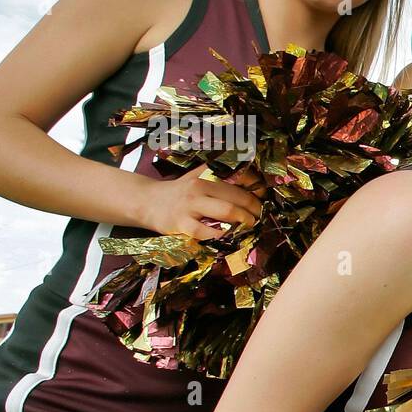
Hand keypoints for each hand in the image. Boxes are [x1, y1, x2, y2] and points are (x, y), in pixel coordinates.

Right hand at [139, 164, 263, 239]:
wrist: (147, 201)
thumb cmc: (180, 191)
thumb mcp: (198, 177)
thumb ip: (221, 177)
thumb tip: (253, 184)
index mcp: (206, 175)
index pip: (239, 177)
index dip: (256, 188)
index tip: (264, 196)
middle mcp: (199, 187)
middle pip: (237, 197)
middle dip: (254, 208)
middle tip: (260, 216)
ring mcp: (190, 205)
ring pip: (226, 211)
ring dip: (244, 221)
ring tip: (250, 225)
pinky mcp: (181, 224)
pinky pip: (207, 231)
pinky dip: (221, 235)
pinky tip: (229, 236)